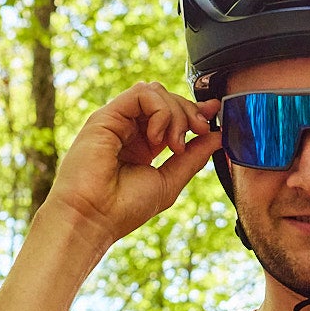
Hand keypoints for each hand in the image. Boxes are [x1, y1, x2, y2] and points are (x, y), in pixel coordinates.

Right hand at [46, 83, 220, 245]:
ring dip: (176, 113)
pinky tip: (157, 137)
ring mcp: (117, 121)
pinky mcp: (106, 116)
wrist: (92, 218)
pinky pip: (141, 93)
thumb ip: (192, 158)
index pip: (171, 114)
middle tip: (199, 132)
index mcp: (143, 144)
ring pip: (156, 92)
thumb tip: (217, 136)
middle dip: (190, 112)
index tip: (213, 115)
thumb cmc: (124, 208)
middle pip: (166, 98)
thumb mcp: (170, 181)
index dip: (194, 110)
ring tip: (174, 144)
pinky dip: (159, 110)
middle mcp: (128, 129)